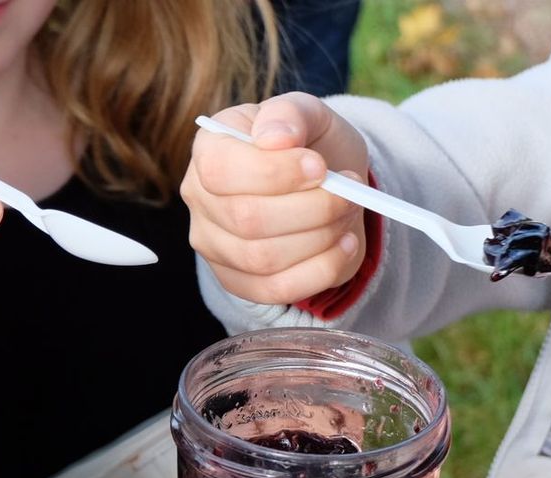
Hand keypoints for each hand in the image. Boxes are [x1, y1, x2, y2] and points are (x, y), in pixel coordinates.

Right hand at [181, 92, 370, 303]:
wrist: (325, 185)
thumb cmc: (309, 145)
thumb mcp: (309, 114)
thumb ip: (291, 115)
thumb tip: (274, 138)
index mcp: (209, 148)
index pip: (220, 170)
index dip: (274, 173)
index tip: (320, 167)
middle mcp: (200, 199)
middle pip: (247, 219)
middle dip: (312, 208)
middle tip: (349, 192)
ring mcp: (213, 246)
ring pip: (263, 258)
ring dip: (320, 237)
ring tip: (348, 214)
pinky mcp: (237, 281)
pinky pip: (275, 290)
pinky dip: (321, 270)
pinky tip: (344, 245)